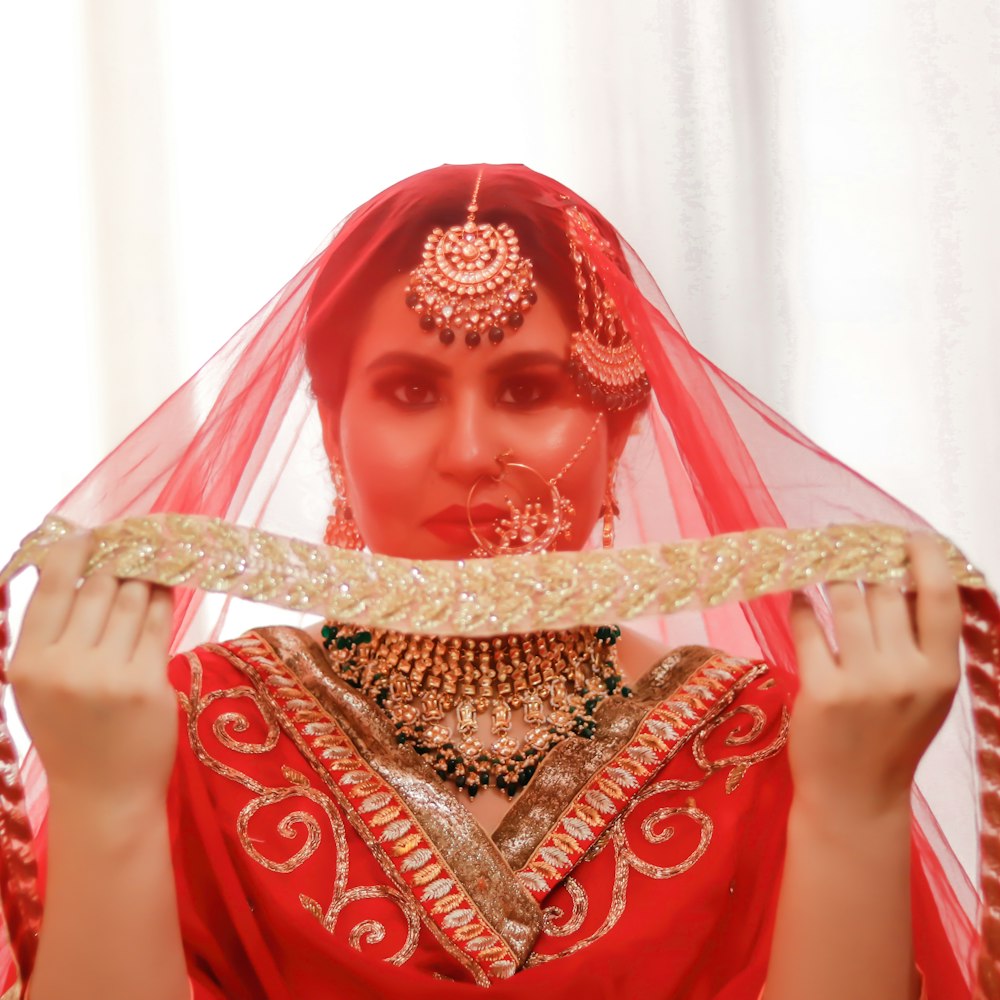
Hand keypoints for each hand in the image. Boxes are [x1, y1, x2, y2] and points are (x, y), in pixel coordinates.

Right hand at [8, 534, 176, 804]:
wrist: (104, 793)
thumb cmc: (71, 733)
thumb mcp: (40, 686)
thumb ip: (52, 633)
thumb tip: (75, 568)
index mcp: (28, 663)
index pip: (52, 587)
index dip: (74, 552)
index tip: (91, 533)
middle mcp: (64, 666)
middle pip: (99, 587)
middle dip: (118, 565)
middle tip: (134, 549)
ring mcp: (108, 675)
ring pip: (132, 600)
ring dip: (144, 580)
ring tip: (152, 569)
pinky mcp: (147, 683)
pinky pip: (158, 624)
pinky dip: (163, 601)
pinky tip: (166, 589)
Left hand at [788, 534, 961, 821]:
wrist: (855, 798)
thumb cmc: (891, 738)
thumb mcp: (926, 695)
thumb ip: (922, 644)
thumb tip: (903, 576)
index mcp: (942, 674)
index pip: (940, 598)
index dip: (926, 558)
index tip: (908, 536)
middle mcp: (907, 675)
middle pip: (885, 592)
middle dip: (864, 564)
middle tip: (845, 546)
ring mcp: (864, 683)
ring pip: (846, 599)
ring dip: (829, 576)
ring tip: (819, 567)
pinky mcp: (822, 690)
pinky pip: (808, 626)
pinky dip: (801, 605)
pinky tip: (799, 598)